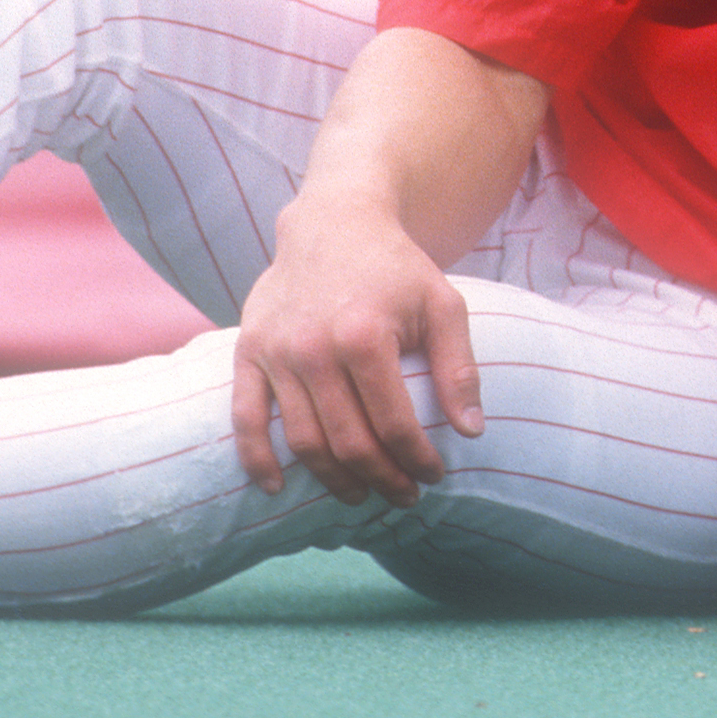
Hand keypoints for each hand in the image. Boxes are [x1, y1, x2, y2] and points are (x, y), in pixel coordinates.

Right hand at [230, 198, 484, 507]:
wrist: (332, 222)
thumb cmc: (394, 267)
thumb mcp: (442, 304)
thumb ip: (459, 367)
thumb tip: (470, 432)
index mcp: (365, 336)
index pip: (395, 424)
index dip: (418, 459)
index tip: (434, 474)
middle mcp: (315, 348)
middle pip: (349, 442)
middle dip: (382, 479)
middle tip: (404, 494)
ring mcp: (277, 352)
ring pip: (303, 441)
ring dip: (334, 480)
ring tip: (360, 495)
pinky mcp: (250, 351)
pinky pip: (246, 417)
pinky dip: (257, 459)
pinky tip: (276, 488)